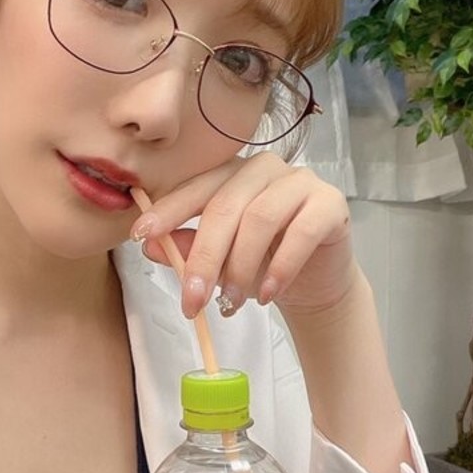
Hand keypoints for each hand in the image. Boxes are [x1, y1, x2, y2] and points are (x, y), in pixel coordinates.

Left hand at [133, 153, 356, 319]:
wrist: (315, 282)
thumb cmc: (262, 263)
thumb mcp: (219, 260)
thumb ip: (187, 248)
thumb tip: (151, 246)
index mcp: (232, 174)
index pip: (196, 187)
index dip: (168, 211)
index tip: (141, 236)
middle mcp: (265, 169)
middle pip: (225, 206)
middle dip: (204, 258)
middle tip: (192, 300)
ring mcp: (301, 182)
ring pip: (260, 218)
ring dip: (240, 268)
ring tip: (231, 303)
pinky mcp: (330, 204)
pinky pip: (301, 231)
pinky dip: (280, 268)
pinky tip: (266, 294)